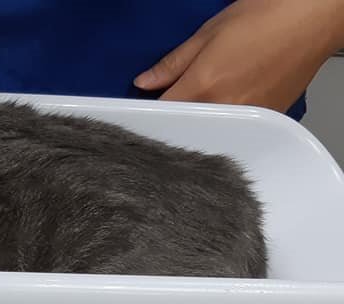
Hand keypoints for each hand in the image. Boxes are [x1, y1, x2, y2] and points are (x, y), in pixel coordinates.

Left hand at [134, 0, 343, 112]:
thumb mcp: (208, 34)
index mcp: (203, 87)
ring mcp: (246, 117)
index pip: (161, 113)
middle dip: (174, 116)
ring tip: (210, 95)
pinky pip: (234, 127)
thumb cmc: (267, 17)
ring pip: (209, 130)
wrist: (313, 17)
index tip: (147, 106)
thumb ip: (173, 64)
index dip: (150, 110)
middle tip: (178, 98)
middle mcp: (224, 108)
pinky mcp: (265, 119)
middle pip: (184, 125)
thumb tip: (146, 82)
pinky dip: (226, 119)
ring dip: (200, 120)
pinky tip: (231, 98)